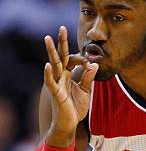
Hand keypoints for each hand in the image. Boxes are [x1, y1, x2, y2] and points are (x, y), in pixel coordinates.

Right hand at [44, 26, 97, 144]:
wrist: (70, 123)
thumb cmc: (75, 107)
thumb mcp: (85, 91)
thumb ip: (88, 77)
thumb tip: (93, 63)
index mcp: (67, 75)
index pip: (72, 59)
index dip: (81, 57)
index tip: (90, 62)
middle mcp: (60, 76)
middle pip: (61, 56)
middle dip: (61, 42)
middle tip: (62, 27)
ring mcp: (56, 83)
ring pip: (53, 65)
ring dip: (51, 52)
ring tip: (47, 38)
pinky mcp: (55, 93)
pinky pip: (50, 82)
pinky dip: (48, 74)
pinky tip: (47, 65)